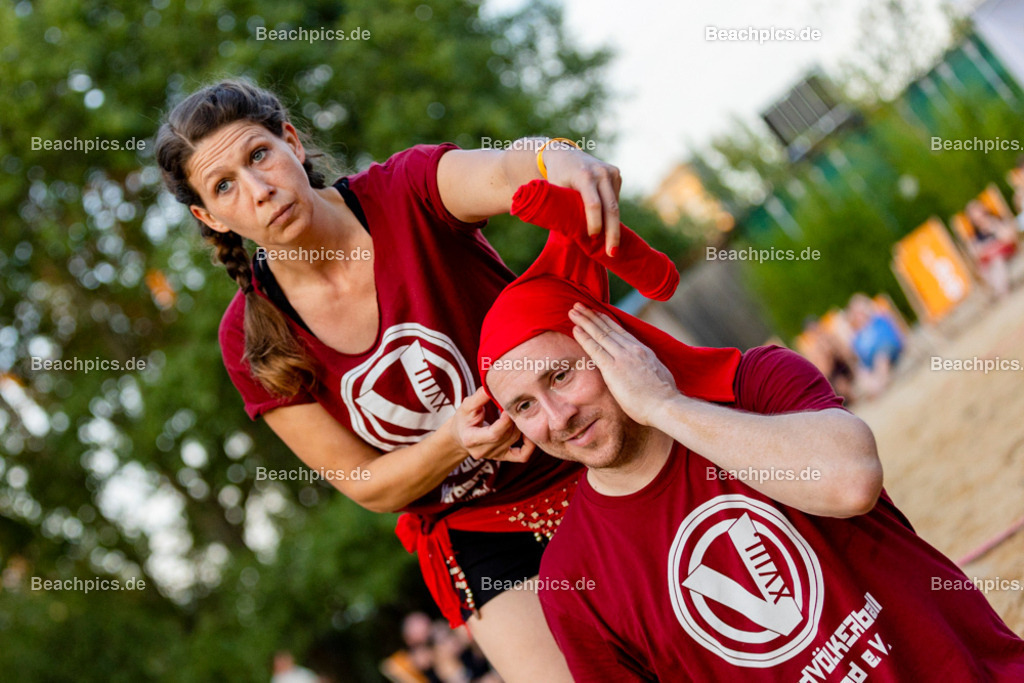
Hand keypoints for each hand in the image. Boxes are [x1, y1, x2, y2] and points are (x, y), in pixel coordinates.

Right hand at [448, 387, 535, 462]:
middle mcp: (482, 451)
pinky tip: (527, 431)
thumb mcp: (467, 405)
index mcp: (471, 439)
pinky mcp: (503, 457)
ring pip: (514, 440)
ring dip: (519, 425)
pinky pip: (522, 455)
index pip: (494, 433)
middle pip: (506, 436)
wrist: (461, 434)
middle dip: (514, 420)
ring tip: (519, 411)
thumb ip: (480, 396)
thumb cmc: (464, 418)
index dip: (506, 421)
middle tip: (518, 405)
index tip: (510, 406)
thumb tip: (493, 385)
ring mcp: (493, 456)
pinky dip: (529, 445)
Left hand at [543, 143, 621, 255]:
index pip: (593, 204)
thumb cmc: (555, 178)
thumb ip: (564, 210)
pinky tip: (605, 223)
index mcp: (583, 175)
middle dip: (612, 233)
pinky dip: (610, 214)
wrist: (563, 154)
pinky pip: (615, 199)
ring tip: (610, 245)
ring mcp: (611, 172)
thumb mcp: (555, 192)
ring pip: (615, 206)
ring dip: (612, 226)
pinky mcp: (616, 174)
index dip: (594, 223)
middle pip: (611, 208)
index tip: (592, 239)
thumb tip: (572, 239)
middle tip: (612, 253)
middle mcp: (601, 172)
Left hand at [569, 303, 678, 425]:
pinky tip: (575, 329)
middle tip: (579, 305)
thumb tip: (646, 370)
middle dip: (592, 316)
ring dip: (585, 321)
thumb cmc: (665, 398)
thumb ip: (648, 368)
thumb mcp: (659, 375)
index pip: (621, 332)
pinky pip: (595, 349)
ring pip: (600, 334)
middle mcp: (633, 349)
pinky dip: (584, 338)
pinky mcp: (613, 369)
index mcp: (643, 351)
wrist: (666, 406)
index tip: (596, 313)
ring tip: (573, 310)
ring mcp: (623, 357)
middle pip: (608, 328)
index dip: (606, 321)